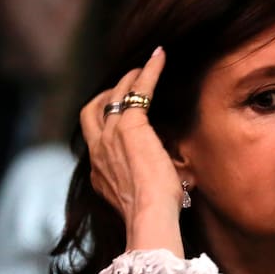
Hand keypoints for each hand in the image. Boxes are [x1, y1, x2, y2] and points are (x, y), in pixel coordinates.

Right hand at [79, 47, 184, 254]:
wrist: (150, 215)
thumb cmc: (156, 214)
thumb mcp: (146, 196)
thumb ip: (152, 183)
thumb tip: (182, 180)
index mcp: (99, 172)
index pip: (96, 140)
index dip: (106, 125)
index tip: (119, 118)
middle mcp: (98, 151)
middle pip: (91, 111)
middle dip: (106, 95)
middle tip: (124, 85)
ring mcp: (110, 136)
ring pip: (113, 96)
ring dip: (127, 80)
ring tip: (142, 69)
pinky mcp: (130, 125)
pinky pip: (138, 90)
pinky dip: (149, 72)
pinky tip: (160, 58)